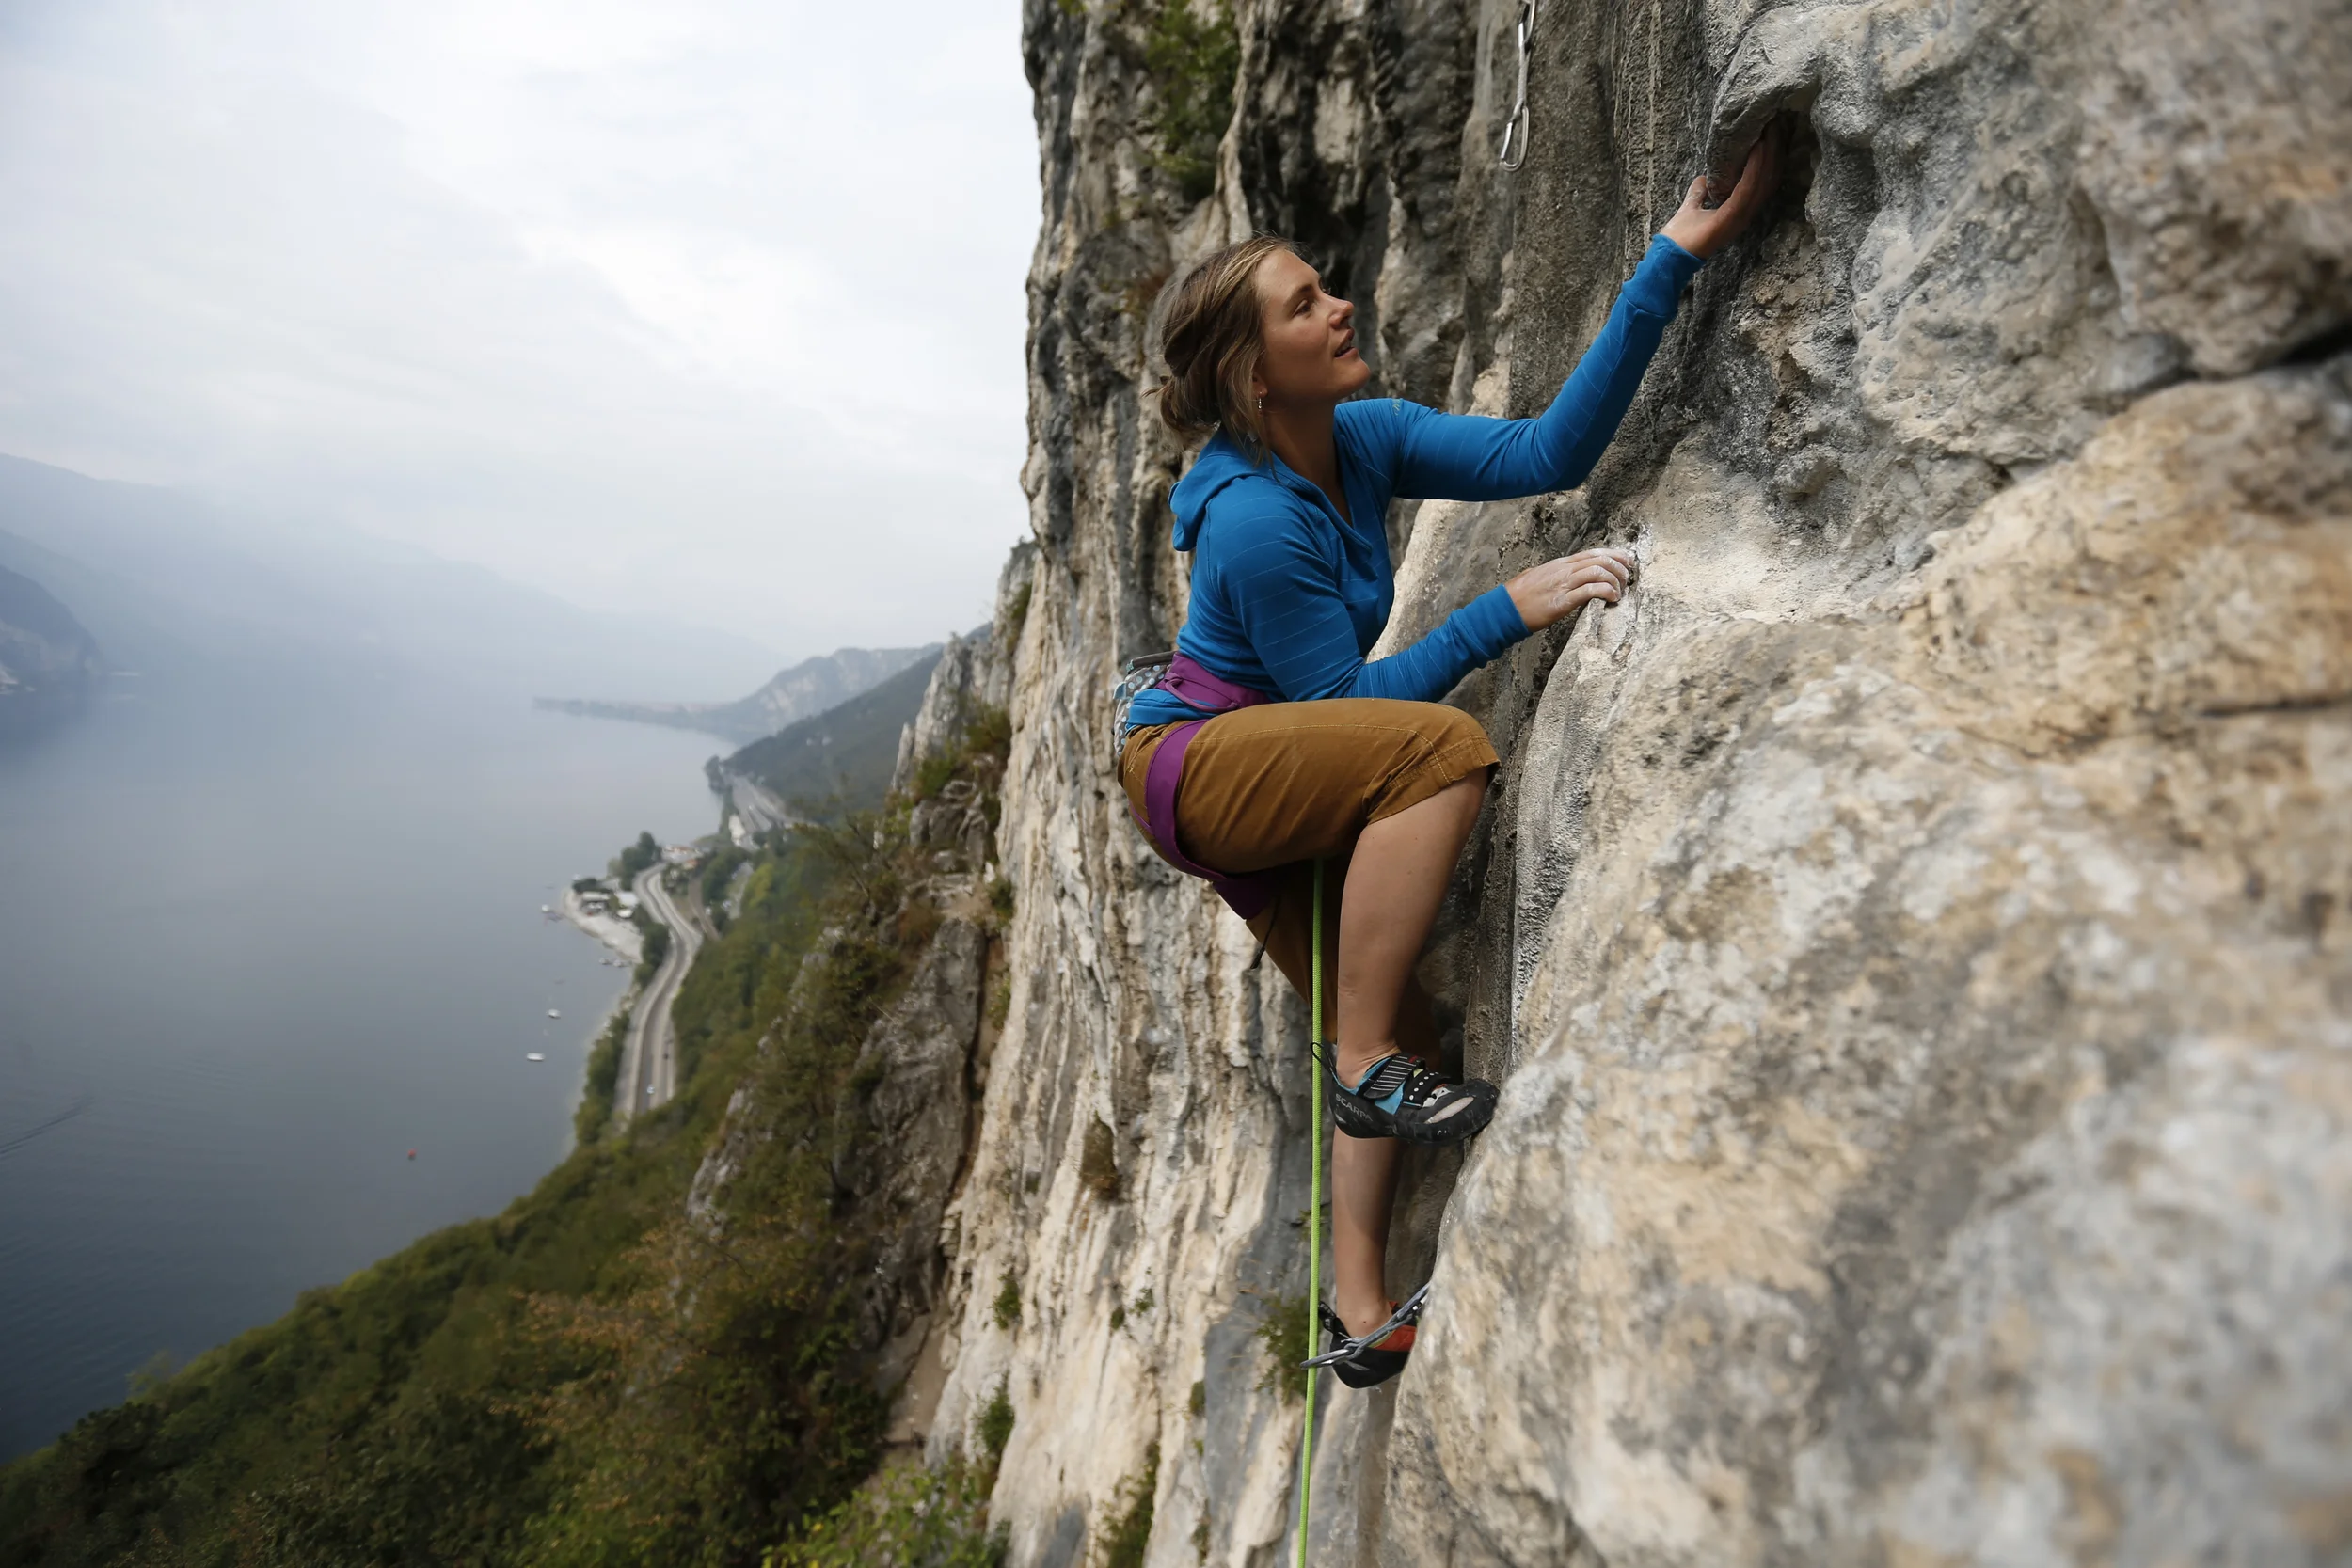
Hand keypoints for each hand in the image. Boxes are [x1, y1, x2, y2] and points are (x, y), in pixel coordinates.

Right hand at [1506, 548, 1634, 631]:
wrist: (1504, 609)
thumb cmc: (1519, 597)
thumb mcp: (1539, 578)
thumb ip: (1556, 575)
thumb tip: (1568, 576)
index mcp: (1560, 564)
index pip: (1593, 553)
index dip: (1614, 555)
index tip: (1627, 561)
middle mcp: (1564, 570)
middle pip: (1600, 560)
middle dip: (1619, 568)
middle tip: (1627, 579)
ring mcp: (1563, 584)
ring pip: (1599, 572)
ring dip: (1615, 581)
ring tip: (1620, 593)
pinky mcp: (1563, 600)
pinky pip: (1591, 590)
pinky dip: (1606, 592)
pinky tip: (1611, 599)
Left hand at [1660, 126, 1782, 258]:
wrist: (1670, 256)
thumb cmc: (1681, 236)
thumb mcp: (1692, 206)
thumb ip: (1699, 192)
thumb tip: (1703, 177)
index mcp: (1739, 211)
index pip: (1762, 182)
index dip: (1769, 159)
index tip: (1770, 136)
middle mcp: (1745, 214)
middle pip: (1768, 179)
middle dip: (1774, 153)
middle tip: (1777, 127)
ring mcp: (1740, 216)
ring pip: (1762, 182)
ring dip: (1768, 156)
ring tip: (1771, 133)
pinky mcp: (1732, 216)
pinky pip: (1747, 189)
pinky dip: (1754, 169)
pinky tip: (1758, 149)